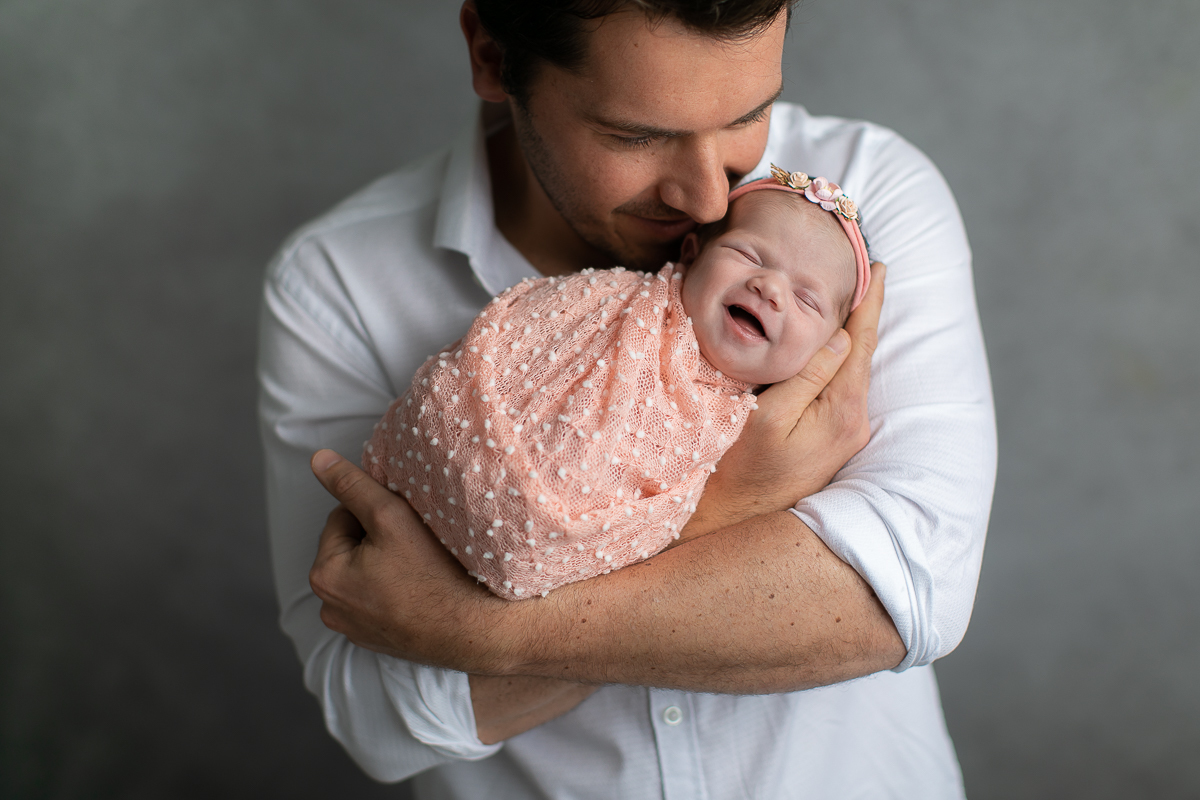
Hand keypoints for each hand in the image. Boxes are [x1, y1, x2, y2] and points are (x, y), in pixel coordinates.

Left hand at [307, 450, 506, 672]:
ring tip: (419, 565)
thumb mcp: (389, 515)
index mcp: (324, 576)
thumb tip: (318, 459)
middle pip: (352, 549)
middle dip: (377, 540)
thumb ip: (352, 485)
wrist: (476, 630)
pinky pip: (379, 601)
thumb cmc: (434, 573)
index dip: (375, 512)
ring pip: (365, 576)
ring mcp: (354, 630)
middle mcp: (331, 608)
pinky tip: (422, 587)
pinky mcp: (378, 641)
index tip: (404, 521)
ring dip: (385, 565)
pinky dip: (395, 591)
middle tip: (415, 542)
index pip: (341, 518)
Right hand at [683, 262, 885, 539]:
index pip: (862, 343)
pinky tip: (831, 344)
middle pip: (863, 354)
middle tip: (867, 269)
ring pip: (852, 371)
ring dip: (852, 334)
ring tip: (852, 297)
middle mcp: (853, 423)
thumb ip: (808, 374)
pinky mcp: (830, 442)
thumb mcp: (768, 415)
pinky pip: (840, 388)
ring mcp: (844, 435)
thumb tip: (842, 337)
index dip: (870, 302)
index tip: (881, 266)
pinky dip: (839, 358)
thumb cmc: (738, 468)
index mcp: (842, 411)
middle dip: (865, 312)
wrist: (732, 522)